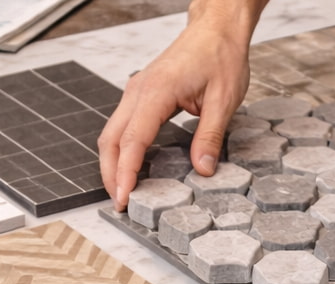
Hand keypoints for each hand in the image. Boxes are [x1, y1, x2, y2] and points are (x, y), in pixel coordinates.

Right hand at [99, 17, 253, 211]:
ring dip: (112, 163)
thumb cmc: (220, 56)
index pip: (132, 140)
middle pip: (110, 139)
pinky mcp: (141, 96)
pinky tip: (130, 169)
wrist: (216, 29)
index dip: (125, 172)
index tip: (124, 197)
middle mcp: (139, 90)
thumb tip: (203, 170)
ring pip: (111, 134)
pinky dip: (121, 150)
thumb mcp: (224, 100)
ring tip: (122, 191)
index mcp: (156, 91)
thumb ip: (210, 137)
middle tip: (119, 203)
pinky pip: (122, 127)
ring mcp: (136, 92)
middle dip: (110, 174)